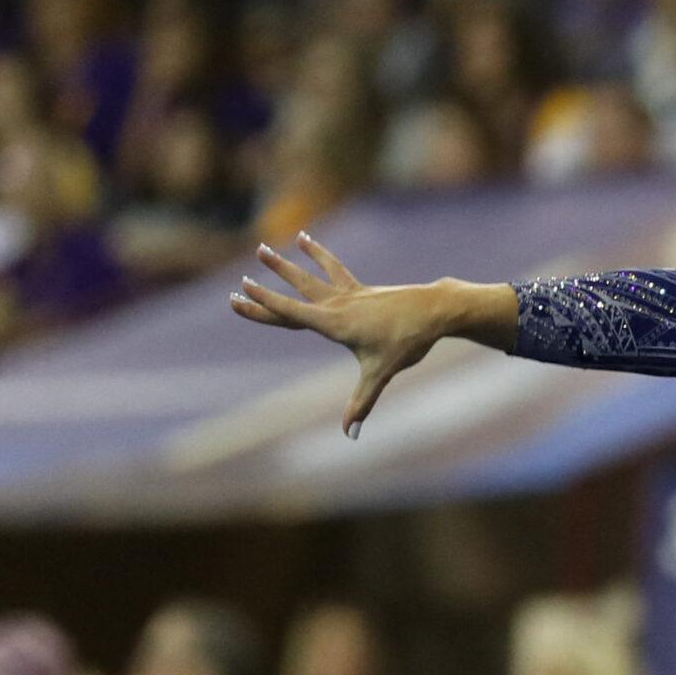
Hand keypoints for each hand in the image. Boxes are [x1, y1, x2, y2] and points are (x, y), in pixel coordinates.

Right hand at [228, 233, 442, 437]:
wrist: (435, 310)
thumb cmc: (408, 341)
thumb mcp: (381, 373)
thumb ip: (362, 402)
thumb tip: (350, 434)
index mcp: (335, 323)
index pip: (291, 313)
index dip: (264, 304)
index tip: (240, 293)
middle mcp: (338, 305)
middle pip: (296, 291)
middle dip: (270, 280)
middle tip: (245, 269)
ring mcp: (350, 294)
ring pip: (311, 276)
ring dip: (287, 263)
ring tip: (264, 247)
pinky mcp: (361, 289)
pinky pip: (333, 269)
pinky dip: (317, 255)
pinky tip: (305, 240)